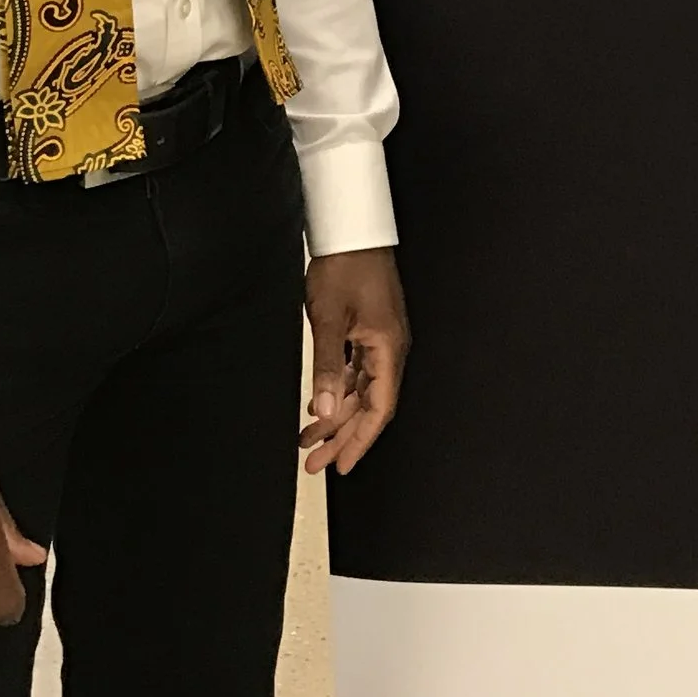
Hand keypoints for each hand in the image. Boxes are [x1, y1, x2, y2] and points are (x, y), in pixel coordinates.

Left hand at [303, 247, 409, 474]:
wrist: (351, 230)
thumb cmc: (344, 267)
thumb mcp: (329, 319)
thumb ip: (326, 368)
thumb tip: (322, 410)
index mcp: (387, 348)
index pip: (379, 407)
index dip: (360, 439)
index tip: (342, 466)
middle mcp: (390, 348)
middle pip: (370, 405)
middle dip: (342, 436)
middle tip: (314, 463)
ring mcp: (380, 339)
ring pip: (360, 390)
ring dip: (335, 416)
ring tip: (308, 440)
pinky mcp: (369, 331)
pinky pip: (355, 372)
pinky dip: (336, 391)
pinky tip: (317, 404)